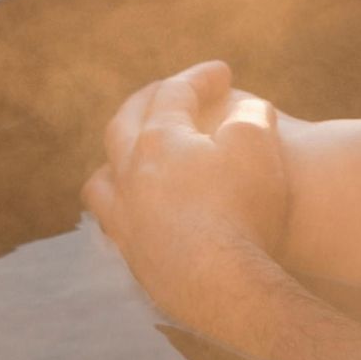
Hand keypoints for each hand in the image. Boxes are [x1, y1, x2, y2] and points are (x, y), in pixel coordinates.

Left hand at [83, 61, 293, 334]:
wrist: (223, 287)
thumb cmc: (244, 210)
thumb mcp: (258, 146)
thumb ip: (249, 116)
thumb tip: (243, 111)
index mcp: (158, 140)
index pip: (174, 93)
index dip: (200, 77)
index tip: (223, 72)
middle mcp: (129, 175)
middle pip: (123, 124)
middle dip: (148, 101)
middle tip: (172, 94)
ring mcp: (124, 219)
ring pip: (103, 178)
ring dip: (119, 157)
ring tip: (137, 156)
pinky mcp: (131, 257)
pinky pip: (113, 222)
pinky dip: (124, 205)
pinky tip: (144, 211)